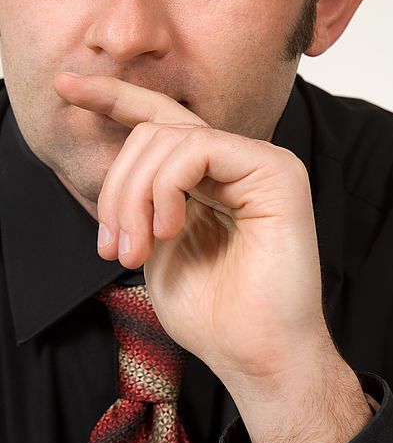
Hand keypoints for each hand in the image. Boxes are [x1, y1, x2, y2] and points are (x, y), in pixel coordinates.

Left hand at [54, 73, 371, 442]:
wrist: (256, 355)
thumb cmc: (213, 317)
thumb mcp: (157, 250)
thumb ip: (144, 204)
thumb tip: (122, 172)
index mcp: (212, 184)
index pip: (163, 123)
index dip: (114, 98)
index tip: (66, 87)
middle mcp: (238, 167)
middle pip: (154, 132)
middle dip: (117, 188)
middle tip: (112, 248)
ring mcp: (260, 165)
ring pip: (169, 138)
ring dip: (134, 196)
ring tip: (134, 251)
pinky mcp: (276, 171)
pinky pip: (197, 150)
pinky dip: (165, 188)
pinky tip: (168, 231)